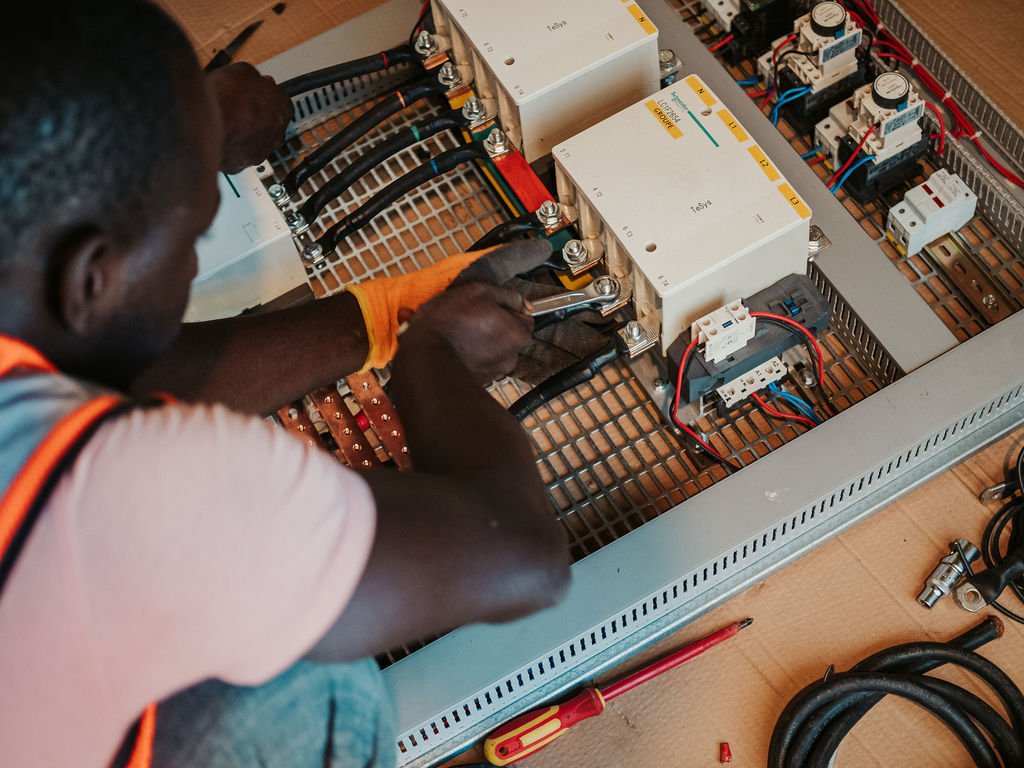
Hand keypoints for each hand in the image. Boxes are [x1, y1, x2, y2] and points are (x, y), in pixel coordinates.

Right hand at [206, 63, 292, 172]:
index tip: (253, 92)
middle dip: (255, 117)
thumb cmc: (227, 97)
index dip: (263, 95)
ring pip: (253, 142)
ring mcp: (260, 152)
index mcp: (283, 109)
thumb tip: (250, 78)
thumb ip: (253, 78)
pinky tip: (217, 136)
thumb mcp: (242, 71)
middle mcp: (277, 135)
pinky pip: (236, 155)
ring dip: (242, 134)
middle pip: (268, 125)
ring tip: (225, 121)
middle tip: (238, 107)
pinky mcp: (241, 165)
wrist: (207, 122)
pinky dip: (228, 147)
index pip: (279, 102)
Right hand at [400, 283, 533, 383]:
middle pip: (507, 334)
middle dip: (492, 325)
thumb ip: (507, 296)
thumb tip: (522, 302)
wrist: (426, 360)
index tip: (489, 305)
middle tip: (469, 316)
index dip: (507, 308)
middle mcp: (512, 356)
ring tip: (457, 332)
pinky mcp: (478, 381)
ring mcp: (495, 372)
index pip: (525, 317)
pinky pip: (477, 361)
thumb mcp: (478, 292)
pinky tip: (452, 346)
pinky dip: (469, 354)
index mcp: (518, 333)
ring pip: (490, 349)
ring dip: (479, 340)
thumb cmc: (451, 323)